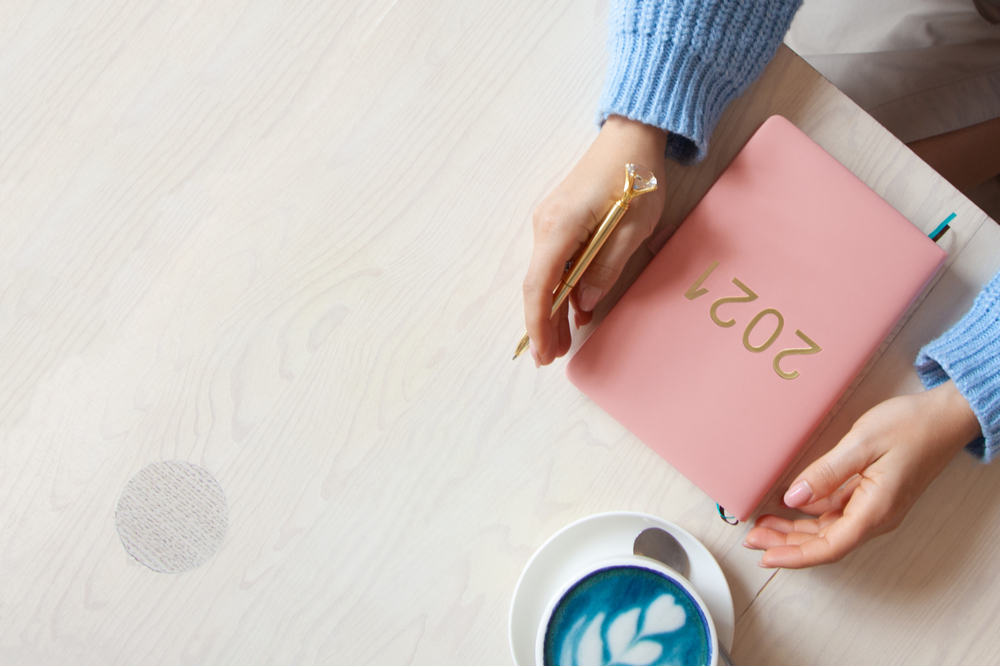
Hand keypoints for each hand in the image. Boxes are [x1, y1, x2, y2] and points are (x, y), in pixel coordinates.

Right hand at [522, 116, 666, 366]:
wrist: (630, 136)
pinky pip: (554, 262)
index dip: (538, 323)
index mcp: (560, 226)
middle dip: (542, 324)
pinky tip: (571, 308)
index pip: (539, 285)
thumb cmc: (636, 177)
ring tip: (562, 342)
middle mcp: (545, 225)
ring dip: (552, 309)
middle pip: (538, 285)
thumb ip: (606, 268)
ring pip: (545, 276)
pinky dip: (560, 288)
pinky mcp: (559, 221)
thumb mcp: (632, 228)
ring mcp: (549, 222)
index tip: (542, 352)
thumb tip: (584, 304)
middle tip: (553, 358)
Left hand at [744, 380, 980, 567]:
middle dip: (786, 544)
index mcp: (876, 510)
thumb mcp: (862, 444)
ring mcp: (873, 507)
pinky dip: (809, 514)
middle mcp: (875, 516)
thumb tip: (794, 498)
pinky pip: (835, 514)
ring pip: (827, 529)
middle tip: (751, 539)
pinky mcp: (870, 496)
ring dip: (794, 530)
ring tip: (762, 525)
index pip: (830, 546)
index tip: (767, 557)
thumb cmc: (910, 427)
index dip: (796, 555)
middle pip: (825, 542)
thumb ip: (827, 472)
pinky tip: (788, 508)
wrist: (944, 418)